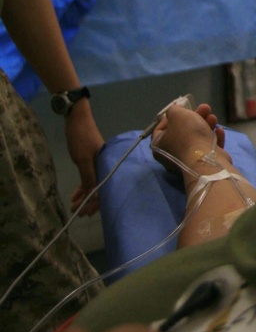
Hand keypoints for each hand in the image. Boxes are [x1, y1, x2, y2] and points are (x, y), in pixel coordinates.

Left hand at [65, 98, 103, 214]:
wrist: (77, 118)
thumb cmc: (81, 138)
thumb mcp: (83, 159)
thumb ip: (88, 178)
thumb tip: (92, 196)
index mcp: (106, 166)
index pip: (104, 189)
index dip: (95, 203)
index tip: (86, 212)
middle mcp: (103, 166)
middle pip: (99, 189)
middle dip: (89, 202)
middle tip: (79, 213)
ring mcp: (96, 164)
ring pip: (92, 184)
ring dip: (84, 196)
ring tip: (74, 207)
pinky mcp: (89, 161)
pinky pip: (87, 178)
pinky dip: (81, 187)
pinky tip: (75, 195)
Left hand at [151, 101, 225, 177]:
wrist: (205, 157)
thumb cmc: (187, 134)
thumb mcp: (177, 114)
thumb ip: (174, 110)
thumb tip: (175, 113)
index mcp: (159, 145)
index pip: (160, 129)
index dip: (170, 117)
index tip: (182, 109)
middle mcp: (171, 155)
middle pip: (182, 131)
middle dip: (195, 117)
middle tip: (205, 108)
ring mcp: (188, 160)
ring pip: (196, 138)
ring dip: (206, 125)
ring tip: (214, 118)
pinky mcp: (203, 163)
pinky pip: (206, 148)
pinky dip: (212, 138)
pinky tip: (219, 131)